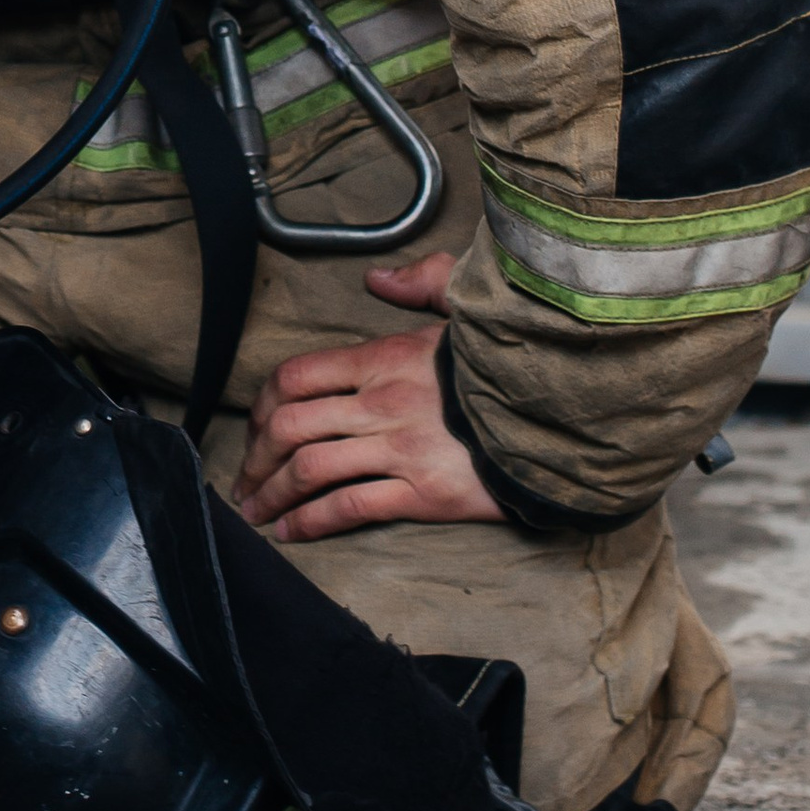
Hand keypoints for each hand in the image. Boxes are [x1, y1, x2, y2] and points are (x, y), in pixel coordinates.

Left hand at [232, 251, 505, 542]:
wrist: (563, 416)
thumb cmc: (513, 364)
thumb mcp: (468, 307)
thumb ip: (422, 284)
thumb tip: (378, 278)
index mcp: (385, 357)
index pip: (298, 375)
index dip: (264, 404)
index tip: (257, 427)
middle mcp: (383, 402)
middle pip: (291, 426)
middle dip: (256, 457)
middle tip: (246, 480)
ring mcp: (401, 449)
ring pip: (311, 470)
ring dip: (273, 494)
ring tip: (257, 513)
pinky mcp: (425, 493)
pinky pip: (350, 507)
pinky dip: (311, 522)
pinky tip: (292, 532)